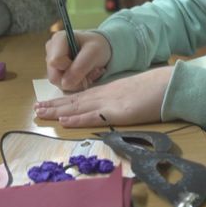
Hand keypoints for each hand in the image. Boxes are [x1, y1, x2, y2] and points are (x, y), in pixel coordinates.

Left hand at [34, 66, 172, 126]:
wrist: (169, 84)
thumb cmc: (155, 89)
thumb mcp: (134, 93)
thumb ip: (122, 99)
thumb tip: (114, 106)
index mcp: (109, 91)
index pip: (81, 96)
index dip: (63, 101)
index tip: (49, 104)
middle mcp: (105, 95)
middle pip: (74, 101)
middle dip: (54, 106)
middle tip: (36, 110)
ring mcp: (110, 103)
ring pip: (78, 107)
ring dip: (58, 111)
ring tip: (40, 114)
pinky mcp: (118, 112)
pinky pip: (94, 117)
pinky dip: (77, 119)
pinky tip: (64, 122)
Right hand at [45, 30, 111, 90]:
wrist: (100, 50)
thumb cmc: (96, 46)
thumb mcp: (94, 52)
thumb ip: (80, 66)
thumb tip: (65, 84)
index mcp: (58, 39)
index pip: (55, 61)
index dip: (69, 66)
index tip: (83, 61)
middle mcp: (51, 51)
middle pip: (55, 76)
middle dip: (75, 79)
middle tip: (92, 71)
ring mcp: (52, 64)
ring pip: (60, 84)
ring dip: (79, 82)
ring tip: (92, 72)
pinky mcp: (56, 74)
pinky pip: (64, 86)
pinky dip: (78, 84)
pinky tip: (86, 76)